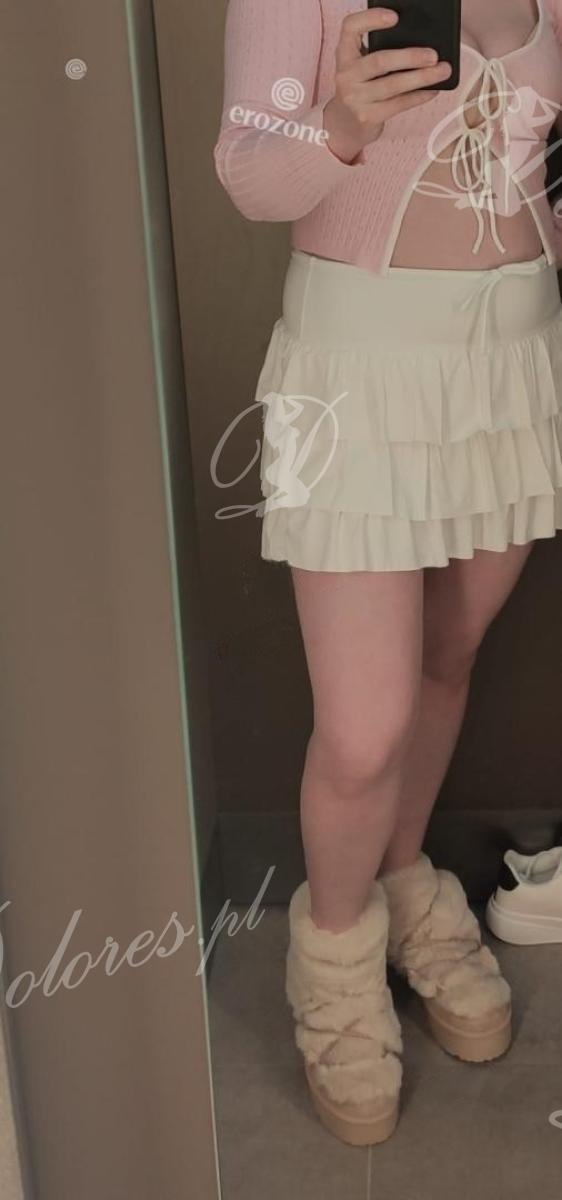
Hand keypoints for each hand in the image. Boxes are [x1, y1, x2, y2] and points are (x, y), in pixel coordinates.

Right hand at [323, 6, 452, 162]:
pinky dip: (418, 96)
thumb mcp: (361, 65)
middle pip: (380, 61)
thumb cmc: (361, 87)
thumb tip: (421, 43)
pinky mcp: (367, 117)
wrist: (345, 125)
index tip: (395, 17)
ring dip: (422, 78)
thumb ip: (379, 51)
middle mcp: (346, 75)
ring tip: (442, 71)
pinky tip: (432, 90)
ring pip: (393, 85)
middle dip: (410, 57)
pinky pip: (398, 105)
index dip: (371, 19)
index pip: (350, 27)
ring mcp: (355, 98)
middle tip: (433, 55)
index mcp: (345, 54)